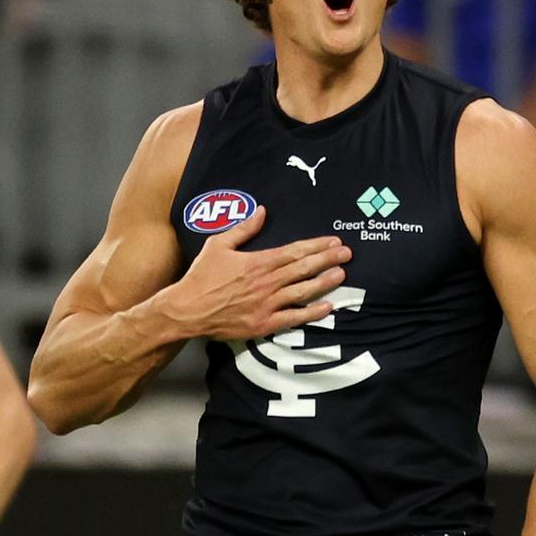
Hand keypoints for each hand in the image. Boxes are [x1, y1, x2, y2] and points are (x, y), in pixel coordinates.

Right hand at [167, 205, 349, 340]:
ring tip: (342, 274)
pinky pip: (293, 318)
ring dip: (324, 282)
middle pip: (303, 269)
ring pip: (303, 291)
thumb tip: (262, 211)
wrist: (187, 310)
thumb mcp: (217, 245)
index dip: (316, 246)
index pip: (294, 251)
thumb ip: (243, 229)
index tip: (334, 241)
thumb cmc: (201, 276)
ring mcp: (266, 304)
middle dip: (327, 260)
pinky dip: (312, 313)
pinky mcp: (263, 324)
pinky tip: (327, 306)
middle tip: (347, 253)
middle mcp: (266, 282)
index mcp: (257, 262)